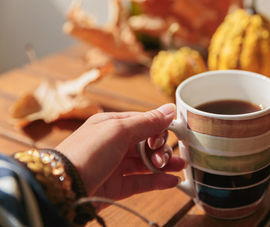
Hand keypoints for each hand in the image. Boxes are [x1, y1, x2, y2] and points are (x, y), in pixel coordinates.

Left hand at [56, 104, 184, 201]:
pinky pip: (141, 182)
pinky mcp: (116, 187)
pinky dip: (158, 181)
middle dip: (161, 148)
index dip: (159, 128)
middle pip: (147, 143)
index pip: (144, 122)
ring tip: (179, 167)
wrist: (62, 188)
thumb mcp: (118, 131)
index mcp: (112, 125)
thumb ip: (147, 121)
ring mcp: (115, 166)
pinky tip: (172, 180)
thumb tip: (169, 109)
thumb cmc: (85, 153)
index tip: (169, 134)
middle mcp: (114, 144)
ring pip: (146, 163)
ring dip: (164, 164)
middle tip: (164, 156)